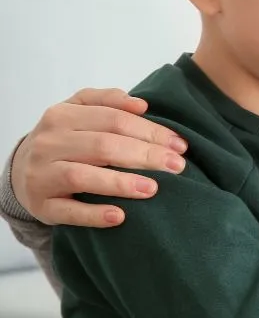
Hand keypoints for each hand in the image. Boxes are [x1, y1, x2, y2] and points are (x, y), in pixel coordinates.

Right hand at [11, 88, 186, 226]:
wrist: (21, 171)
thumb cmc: (64, 139)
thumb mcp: (79, 111)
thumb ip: (108, 101)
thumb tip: (141, 104)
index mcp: (62, 115)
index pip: (114, 120)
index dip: (150, 131)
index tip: (180, 145)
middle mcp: (49, 143)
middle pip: (103, 146)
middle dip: (145, 155)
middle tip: (177, 166)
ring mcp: (42, 175)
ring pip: (83, 177)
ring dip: (121, 183)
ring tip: (152, 189)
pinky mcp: (42, 205)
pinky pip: (68, 211)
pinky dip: (94, 214)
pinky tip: (119, 217)